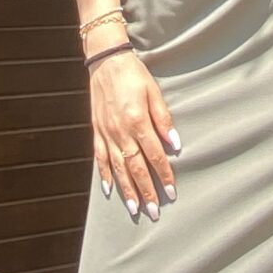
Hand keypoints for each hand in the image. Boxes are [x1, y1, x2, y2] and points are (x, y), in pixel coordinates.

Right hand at [88, 46, 179, 219]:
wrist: (106, 60)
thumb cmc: (134, 74)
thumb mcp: (154, 92)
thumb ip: (164, 119)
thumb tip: (175, 144)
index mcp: (137, 121)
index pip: (154, 155)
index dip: (164, 175)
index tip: (172, 192)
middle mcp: (120, 131)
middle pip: (135, 167)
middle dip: (146, 191)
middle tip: (154, 212)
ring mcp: (106, 132)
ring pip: (117, 168)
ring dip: (126, 190)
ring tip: (134, 208)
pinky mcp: (96, 130)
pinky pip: (100, 157)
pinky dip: (104, 174)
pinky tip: (109, 189)